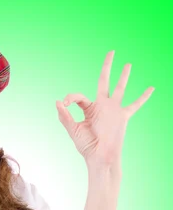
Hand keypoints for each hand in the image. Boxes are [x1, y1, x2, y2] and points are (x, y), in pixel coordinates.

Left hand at [56, 50, 154, 166]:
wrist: (100, 158)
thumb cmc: (86, 147)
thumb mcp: (73, 130)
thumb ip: (65, 116)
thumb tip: (58, 101)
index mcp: (88, 109)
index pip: (80, 96)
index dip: (71, 97)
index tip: (65, 103)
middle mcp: (101, 106)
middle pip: (104, 81)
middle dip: (107, 67)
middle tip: (111, 52)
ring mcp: (113, 110)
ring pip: (120, 88)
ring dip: (124, 76)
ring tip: (128, 64)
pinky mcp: (123, 116)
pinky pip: (135, 105)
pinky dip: (143, 97)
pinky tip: (151, 88)